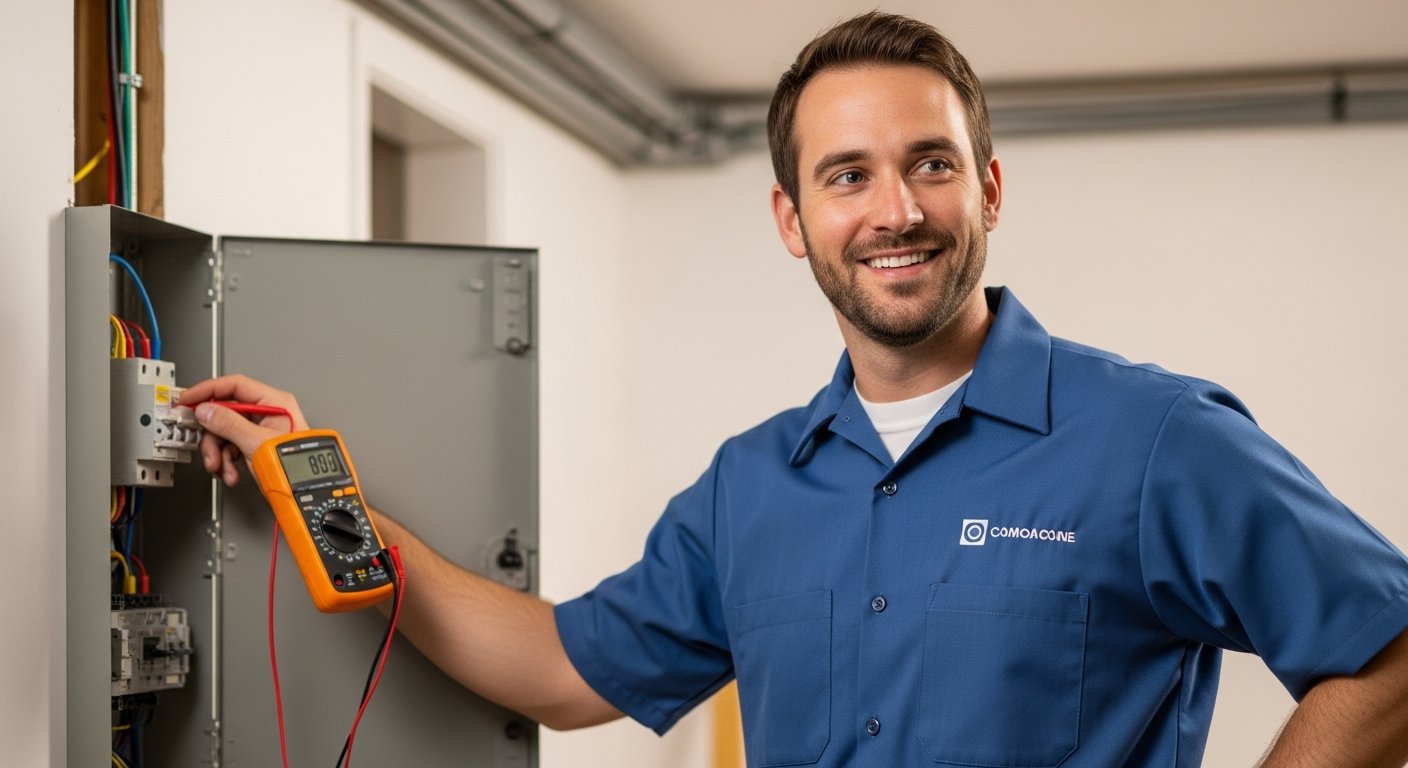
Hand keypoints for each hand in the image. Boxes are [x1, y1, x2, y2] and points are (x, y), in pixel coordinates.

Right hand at [177, 374, 309, 486]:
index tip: (187, 400)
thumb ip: (228, 424)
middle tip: (207, 448)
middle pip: (226, 413)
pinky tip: (231, 473)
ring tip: (221, 468)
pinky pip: (231, 447)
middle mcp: (268, 413)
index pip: (235, 386)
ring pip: (226, 433)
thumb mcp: (256, 442)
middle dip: (213, 435)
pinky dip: (226, 462)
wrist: (303, 493)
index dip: (208, 391)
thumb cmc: (295, 466)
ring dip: (218, 454)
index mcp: (274, 402)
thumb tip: (206, 411)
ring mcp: (261, 430)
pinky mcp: (256, 446)